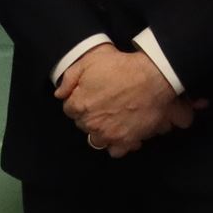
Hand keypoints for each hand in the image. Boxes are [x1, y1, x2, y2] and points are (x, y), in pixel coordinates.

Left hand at [55, 44, 200, 158]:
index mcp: (79, 105)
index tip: (89, 96)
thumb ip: (69, 78)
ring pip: (97, 140)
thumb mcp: (89, 61)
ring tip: (112, 120)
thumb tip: (59, 94)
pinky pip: (115, 151)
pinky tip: (122, 132)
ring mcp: (108, 134)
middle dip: (90, 116)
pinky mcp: (126, 141)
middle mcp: (91, 123)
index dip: (79, 101)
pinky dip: (117, 144)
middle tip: (103, 105)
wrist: (152, 78)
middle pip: (83, 124)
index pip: (69, 109)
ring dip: (101, 132)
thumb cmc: (121, 67)